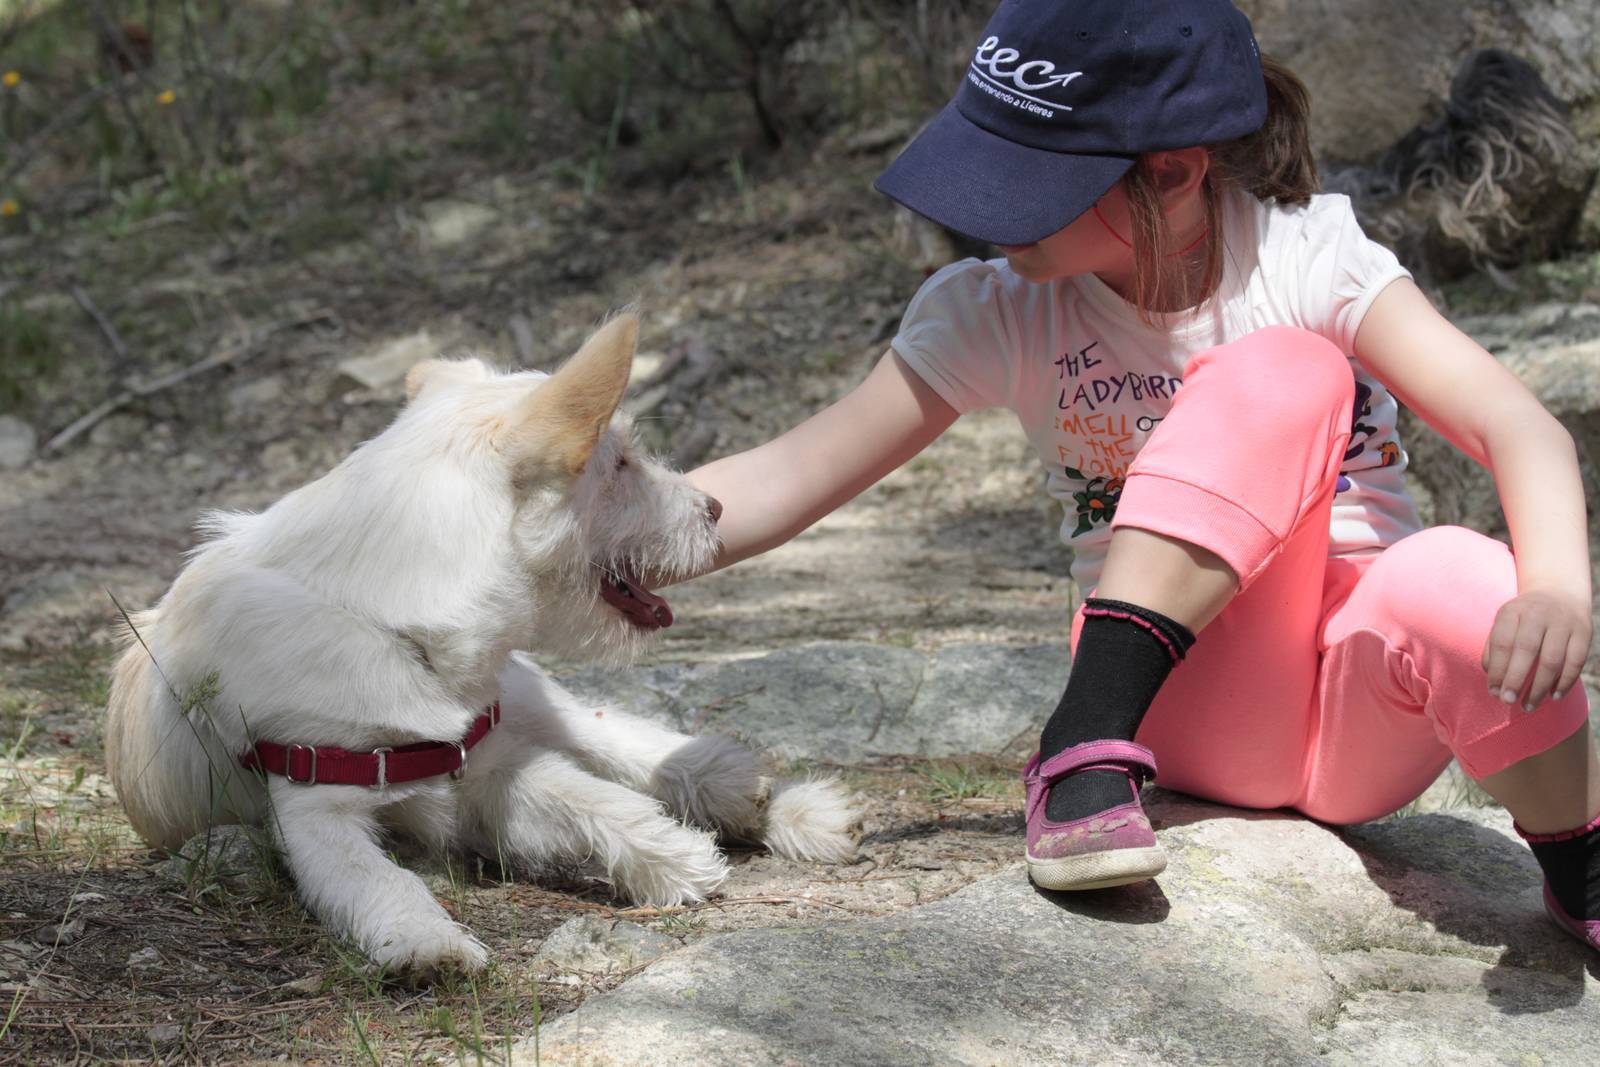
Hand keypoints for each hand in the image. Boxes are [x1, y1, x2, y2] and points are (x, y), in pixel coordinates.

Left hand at [1481, 588, 1592, 711]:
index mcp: (1512, 611)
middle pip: (1526, 650)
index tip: (1493, 692)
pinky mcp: (1584, 632)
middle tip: (1507, 701)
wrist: (1559, 593)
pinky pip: (1575, 662)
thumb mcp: (1504, 624)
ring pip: (1552, 660)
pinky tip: (1554, 696)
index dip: (1497, 670)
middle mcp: (1538, 614)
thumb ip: (1494, 649)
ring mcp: (1563, 622)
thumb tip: (1492, 681)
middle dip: (1515, 679)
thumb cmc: (1523, 619)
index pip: (1502, 643)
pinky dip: (1565, 682)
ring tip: (1529, 705)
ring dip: (1540, 687)